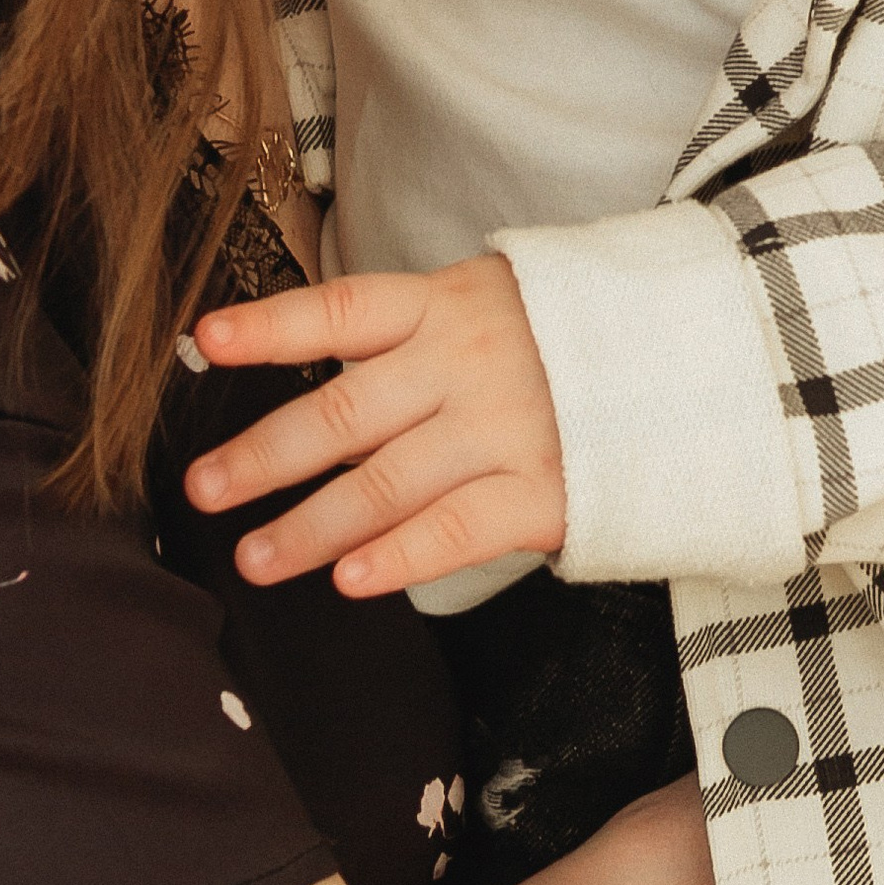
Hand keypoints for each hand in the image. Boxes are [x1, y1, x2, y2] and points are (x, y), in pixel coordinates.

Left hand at [183, 254, 565, 595]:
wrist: (681, 361)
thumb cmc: (558, 338)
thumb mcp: (485, 304)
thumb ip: (405, 343)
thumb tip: (305, 402)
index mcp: (445, 306)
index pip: (345, 309)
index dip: (274, 325)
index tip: (207, 337)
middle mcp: (466, 363)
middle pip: (345, 413)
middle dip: (265, 455)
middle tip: (202, 488)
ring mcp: (505, 426)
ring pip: (386, 484)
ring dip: (310, 528)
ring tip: (255, 558)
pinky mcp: (544, 488)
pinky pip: (456, 530)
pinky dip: (399, 557)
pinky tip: (350, 580)